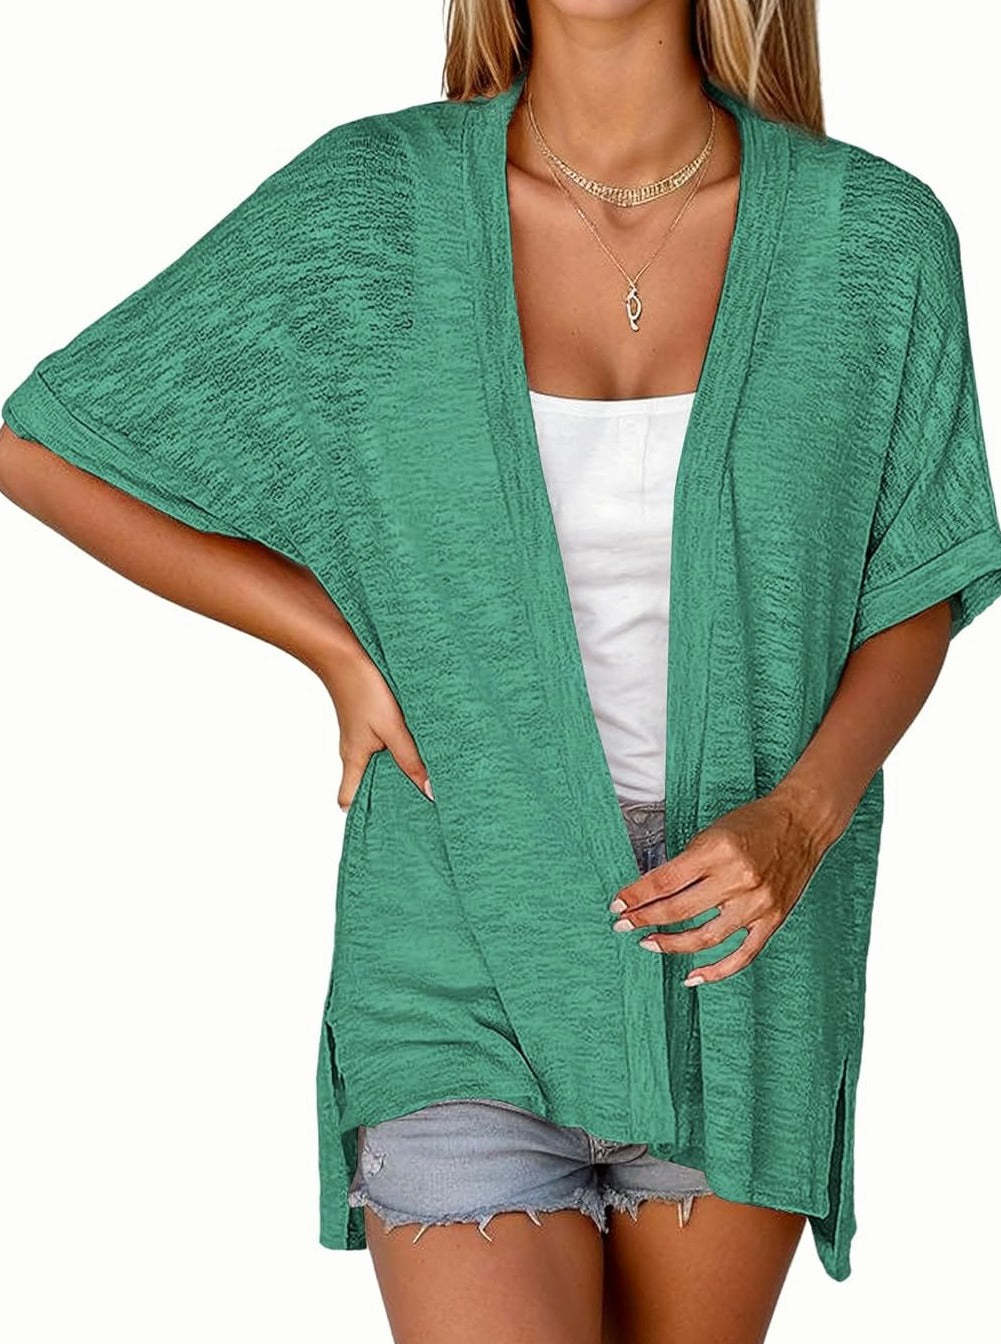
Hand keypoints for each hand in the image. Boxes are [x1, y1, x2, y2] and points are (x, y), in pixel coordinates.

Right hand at [316, 632, 431, 811]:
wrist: (346, 647)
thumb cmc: (363, 688)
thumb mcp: (393, 728)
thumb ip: (412, 760)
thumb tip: (430, 793)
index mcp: (354, 760)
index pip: (348, 799)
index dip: (362, 814)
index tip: (388, 824)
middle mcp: (355, 750)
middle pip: (368, 784)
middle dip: (390, 794)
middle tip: (419, 804)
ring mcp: (361, 734)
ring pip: (380, 761)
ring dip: (399, 768)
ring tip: (428, 777)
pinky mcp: (370, 717)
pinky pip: (386, 741)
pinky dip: (401, 747)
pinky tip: (423, 744)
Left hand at [608, 787, 838, 985]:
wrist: (801, 823)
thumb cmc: (754, 822)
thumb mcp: (713, 832)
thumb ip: (687, 863)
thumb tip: (652, 891)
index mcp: (719, 851)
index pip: (665, 880)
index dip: (636, 895)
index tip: (617, 904)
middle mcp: (738, 879)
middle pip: (679, 910)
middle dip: (645, 919)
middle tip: (623, 924)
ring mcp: (757, 903)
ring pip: (705, 938)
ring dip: (671, 944)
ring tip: (649, 943)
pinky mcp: (773, 920)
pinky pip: (742, 955)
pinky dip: (715, 971)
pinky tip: (692, 976)